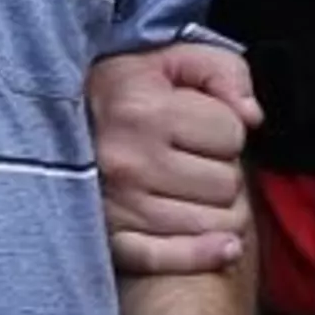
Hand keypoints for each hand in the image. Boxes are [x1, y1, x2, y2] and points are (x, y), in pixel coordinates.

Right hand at [88, 44, 260, 275]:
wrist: (63, 113)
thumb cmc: (128, 84)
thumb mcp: (175, 55)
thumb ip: (224, 71)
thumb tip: (252, 117)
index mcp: (142, 110)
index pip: (230, 132)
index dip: (227, 126)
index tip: (204, 123)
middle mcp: (128, 160)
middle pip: (226, 183)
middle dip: (223, 168)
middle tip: (196, 156)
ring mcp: (118, 205)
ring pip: (212, 222)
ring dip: (216, 206)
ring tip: (190, 184)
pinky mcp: (111, 238)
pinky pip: (169, 259)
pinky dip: (203, 255)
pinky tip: (224, 247)